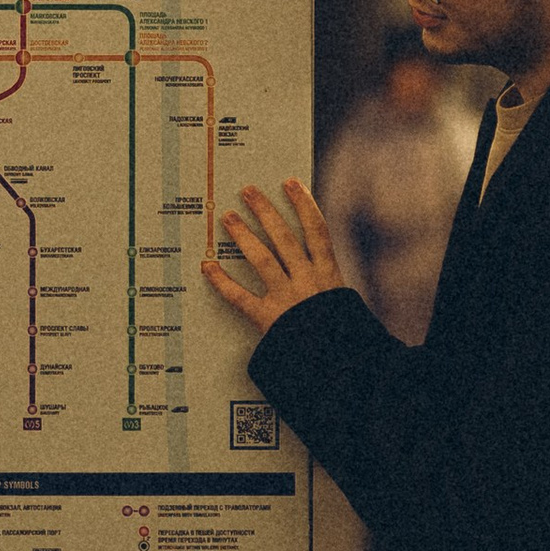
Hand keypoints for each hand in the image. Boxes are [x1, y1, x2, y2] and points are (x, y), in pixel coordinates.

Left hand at [200, 178, 342, 339]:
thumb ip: (326, 281)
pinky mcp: (268, 319)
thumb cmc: (341, 335)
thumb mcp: (342, 303)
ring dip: (243, 236)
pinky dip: (222, 282)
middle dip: (265, 211)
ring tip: (228, 216)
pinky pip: (240, 297)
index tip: (290, 184)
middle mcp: (308, 282)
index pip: (317, 230)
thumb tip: (313, 255)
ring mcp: (286, 299)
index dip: (303, 204)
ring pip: (262, 260)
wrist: (341, 366)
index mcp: (329, 275)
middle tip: (248, 191)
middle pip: (284, 238)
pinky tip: (207, 266)